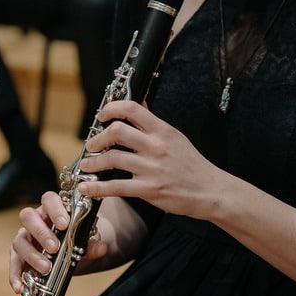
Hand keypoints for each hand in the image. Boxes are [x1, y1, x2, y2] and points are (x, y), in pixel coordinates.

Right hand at [8, 190, 107, 293]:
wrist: (76, 256)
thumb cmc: (78, 241)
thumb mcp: (88, 242)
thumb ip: (93, 244)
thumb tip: (101, 248)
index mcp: (53, 209)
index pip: (49, 199)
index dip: (55, 209)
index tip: (64, 224)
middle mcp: (36, 220)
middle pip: (28, 217)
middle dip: (41, 232)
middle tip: (54, 248)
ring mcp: (26, 237)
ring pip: (19, 240)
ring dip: (31, 255)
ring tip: (45, 268)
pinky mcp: (20, 255)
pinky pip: (14, 262)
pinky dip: (15, 274)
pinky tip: (19, 287)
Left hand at [77, 99, 220, 218]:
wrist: (209, 190)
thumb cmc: (192, 164)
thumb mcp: (175, 137)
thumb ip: (153, 123)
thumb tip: (138, 105)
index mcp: (162, 131)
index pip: (133, 109)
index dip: (112, 108)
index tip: (102, 115)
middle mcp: (156, 146)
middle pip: (117, 131)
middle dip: (98, 137)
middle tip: (92, 144)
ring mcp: (151, 168)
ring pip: (112, 158)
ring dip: (93, 162)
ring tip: (87, 164)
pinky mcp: (148, 189)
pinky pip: (116, 187)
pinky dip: (97, 188)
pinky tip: (86, 187)